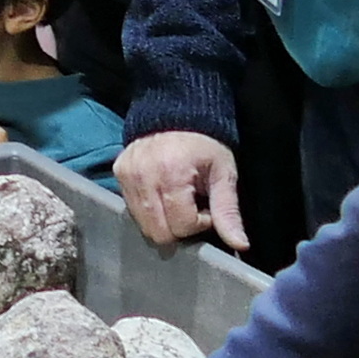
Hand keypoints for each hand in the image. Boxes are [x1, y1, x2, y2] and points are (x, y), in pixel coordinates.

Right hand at [118, 129, 248, 256]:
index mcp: (173, 174)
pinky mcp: (118, 174)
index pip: (182, 226)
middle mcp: (144, 176)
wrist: (176, 112)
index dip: (200, 223)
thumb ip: (228, 211)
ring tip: (177, 200)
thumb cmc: (205, 145)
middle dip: (180, 227)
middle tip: (191, 206)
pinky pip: (132, 210)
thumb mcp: (224, 175)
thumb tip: (240, 245)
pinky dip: (149, 210)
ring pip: (144, 225)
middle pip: (159, 232)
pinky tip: (162, 194)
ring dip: (164, 220)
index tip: (206, 206)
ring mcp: (127, 175)